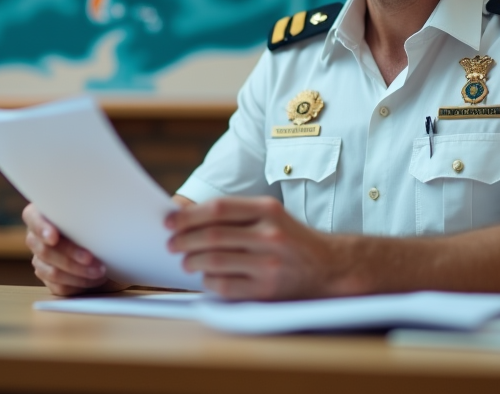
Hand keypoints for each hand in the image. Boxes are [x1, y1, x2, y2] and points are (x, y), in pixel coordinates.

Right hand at [22, 203, 123, 295]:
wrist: (104, 245)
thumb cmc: (97, 222)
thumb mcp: (93, 213)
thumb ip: (87, 214)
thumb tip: (97, 214)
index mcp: (41, 215)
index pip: (33, 218)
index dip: (42, 228)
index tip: (54, 237)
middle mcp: (37, 238)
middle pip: (45, 249)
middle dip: (70, 255)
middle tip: (91, 258)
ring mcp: (40, 260)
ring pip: (52, 271)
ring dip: (78, 273)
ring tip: (100, 271)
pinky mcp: (50, 279)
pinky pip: (59, 286)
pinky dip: (79, 284)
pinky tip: (95, 279)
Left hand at [165, 196, 346, 300]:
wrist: (329, 266)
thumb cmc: (290, 238)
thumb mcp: (271, 214)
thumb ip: (236, 214)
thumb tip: (188, 217)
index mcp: (268, 209)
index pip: (218, 209)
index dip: (189, 215)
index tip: (170, 221)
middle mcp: (269, 235)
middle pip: (212, 236)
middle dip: (184, 240)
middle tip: (172, 243)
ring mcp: (268, 264)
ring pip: (214, 261)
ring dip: (191, 261)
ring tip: (186, 261)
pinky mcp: (266, 289)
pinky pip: (224, 285)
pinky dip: (208, 281)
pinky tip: (205, 277)